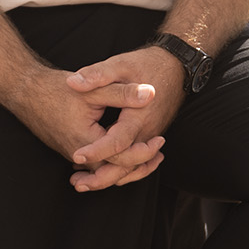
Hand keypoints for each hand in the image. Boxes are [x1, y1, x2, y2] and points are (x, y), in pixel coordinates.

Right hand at [5, 67, 165, 191]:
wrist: (25, 90)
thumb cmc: (57, 89)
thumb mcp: (94, 89)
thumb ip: (123, 93)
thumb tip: (151, 93)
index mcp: (86, 142)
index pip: (122, 158)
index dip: (144, 151)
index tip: (160, 139)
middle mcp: (78, 155)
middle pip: (115, 172)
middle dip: (140, 165)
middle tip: (159, 153)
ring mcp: (72, 155)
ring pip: (105, 171)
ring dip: (127, 167)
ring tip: (148, 157)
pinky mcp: (70, 151)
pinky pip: (95, 166)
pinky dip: (112, 164)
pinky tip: (123, 154)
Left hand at [65, 45, 186, 190]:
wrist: (176, 66)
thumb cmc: (146, 64)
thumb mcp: (119, 64)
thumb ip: (97, 74)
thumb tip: (73, 83)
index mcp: (138, 116)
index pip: (118, 142)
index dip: (97, 151)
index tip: (77, 156)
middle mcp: (147, 131)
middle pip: (127, 163)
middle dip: (102, 177)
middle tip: (77, 183)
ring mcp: (150, 135)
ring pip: (132, 166)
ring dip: (110, 177)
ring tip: (83, 183)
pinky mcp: (149, 135)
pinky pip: (136, 159)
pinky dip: (120, 169)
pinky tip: (100, 169)